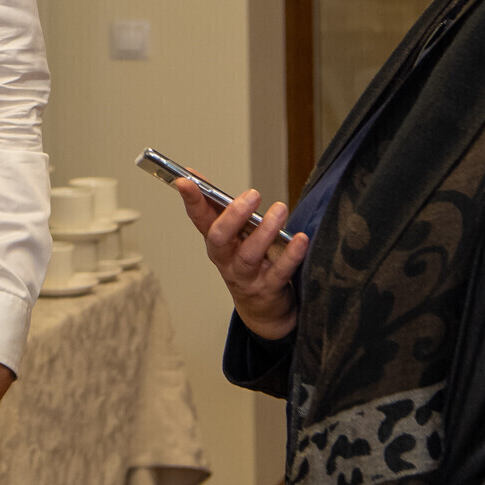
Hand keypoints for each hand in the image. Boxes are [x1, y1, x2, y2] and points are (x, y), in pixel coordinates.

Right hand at [175, 179, 307, 340]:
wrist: (262, 310)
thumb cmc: (247, 264)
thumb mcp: (230, 237)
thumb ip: (218, 207)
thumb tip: (193, 174)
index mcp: (216, 242)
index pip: (198, 218)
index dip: (191, 199)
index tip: (184, 180)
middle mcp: (226, 259)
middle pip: (220, 237)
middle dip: (233, 215)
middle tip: (252, 194)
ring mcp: (246, 276)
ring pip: (250, 254)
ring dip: (265, 230)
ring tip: (280, 209)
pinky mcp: (268, 289)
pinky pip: (279, 271)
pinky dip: (291, 255)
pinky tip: (300, 239)